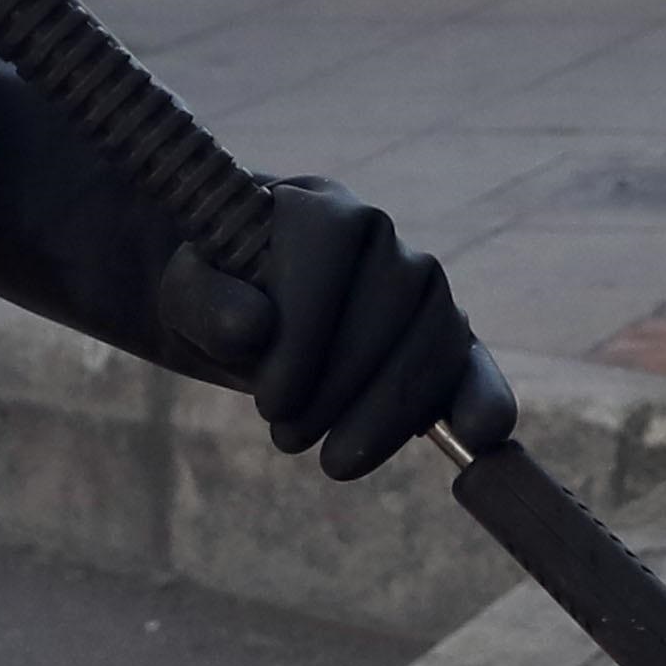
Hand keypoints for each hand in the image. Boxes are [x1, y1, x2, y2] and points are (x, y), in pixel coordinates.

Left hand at [153, 180, 490, 480]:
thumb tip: (255, 330)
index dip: (306, 333)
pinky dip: (481, 396)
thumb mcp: (184, 293)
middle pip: (391, 301)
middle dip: (342, 385)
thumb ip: (205, 301)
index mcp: (318, 204)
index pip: (333, 249)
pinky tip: (481, 436)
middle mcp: (378, 232)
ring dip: (388, 411)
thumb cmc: (212, 294)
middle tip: (287, 438)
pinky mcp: (438, 335)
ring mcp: (416, 283)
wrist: (239, 307)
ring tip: (335, 460)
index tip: (266, 402)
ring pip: (432, 337)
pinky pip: (469, 361)